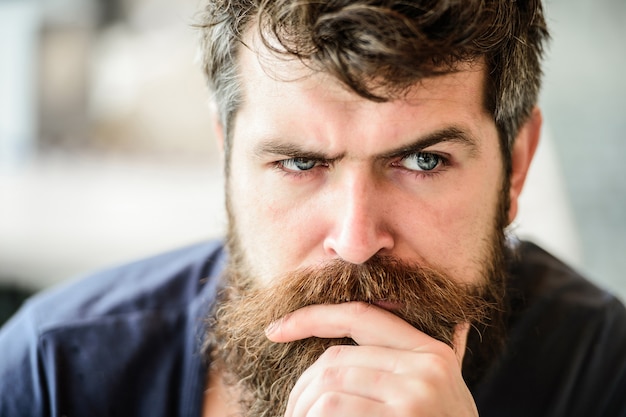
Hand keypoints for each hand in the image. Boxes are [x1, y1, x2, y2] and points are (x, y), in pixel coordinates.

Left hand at [265, 302, 477, 416]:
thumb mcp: (442, 394)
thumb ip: (417, 363)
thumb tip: (406, 331)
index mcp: (431, 352)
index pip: (360, 316)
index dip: (312, 317)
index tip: (275, 329)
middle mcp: (426, 366)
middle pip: (336, 359)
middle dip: (302, 385)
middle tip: (291, 410)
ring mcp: (415, 395)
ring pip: (329, 385)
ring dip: (302, 408)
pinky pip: (333, 409)